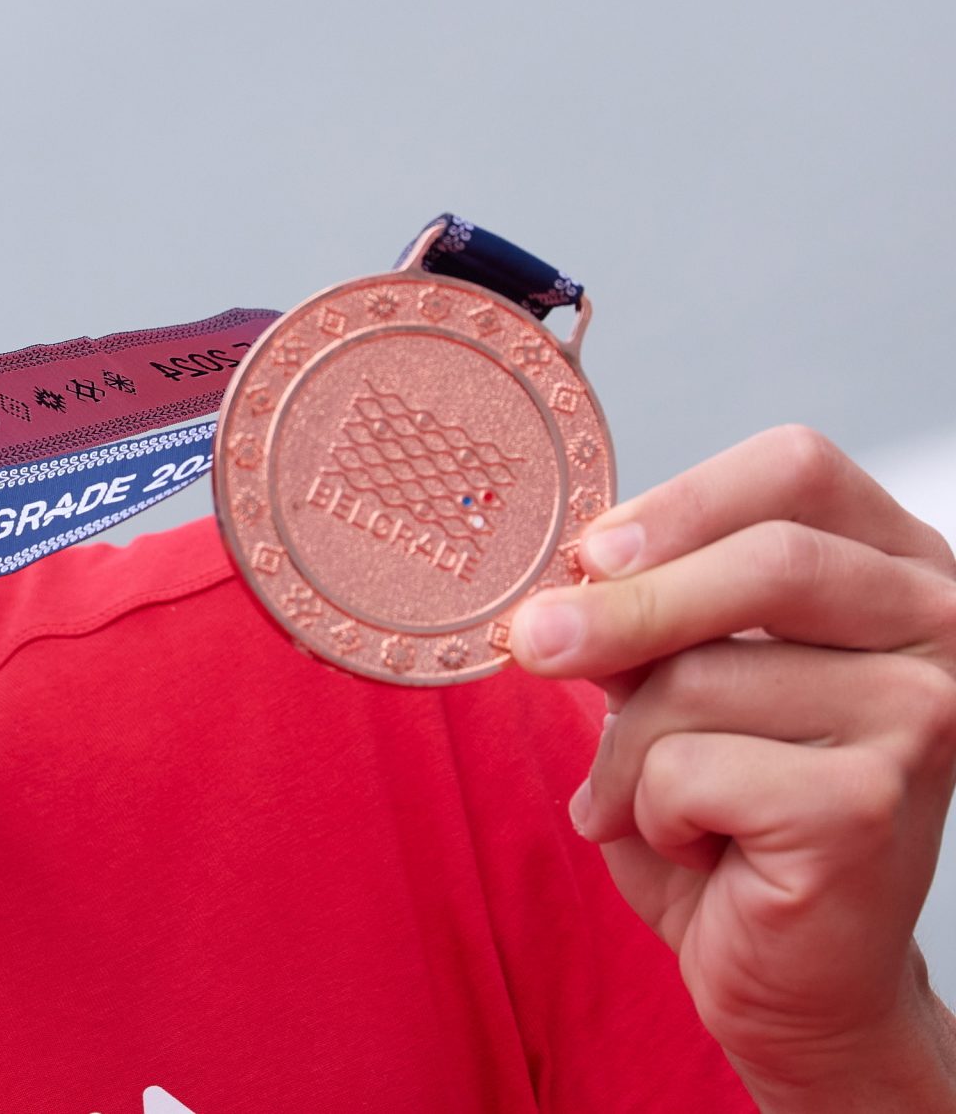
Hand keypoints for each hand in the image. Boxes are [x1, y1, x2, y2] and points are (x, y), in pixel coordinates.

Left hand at [509, 425, 955, 1109]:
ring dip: (628, 749)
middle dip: (622, 606)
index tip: (591, 553)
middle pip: (764, 561)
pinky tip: (698, 847)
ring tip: (649, 800)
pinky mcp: (872, 802)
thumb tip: (566, 568)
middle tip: (531, 644)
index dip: (682, 500)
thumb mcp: (686, 681)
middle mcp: (940, 628)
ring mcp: (924, 715)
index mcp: (899, 569)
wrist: (794, 976)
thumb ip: (652, 610)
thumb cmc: (733, 815)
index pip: (798, 470)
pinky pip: (689, 768)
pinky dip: (650, 810)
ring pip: (702, 676)